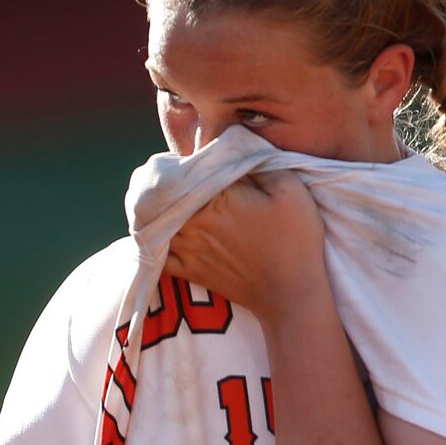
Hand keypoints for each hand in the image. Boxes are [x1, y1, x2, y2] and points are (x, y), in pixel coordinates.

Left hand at [162, 170, 326, 312]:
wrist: (289, 292)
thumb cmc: (295, 238)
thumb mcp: (289, 187)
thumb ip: (257, 164)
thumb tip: (232, 151)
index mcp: (216, 198)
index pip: (186, 170)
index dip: (183, 161)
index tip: (184, 156)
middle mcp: (193, 223)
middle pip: (163, 196)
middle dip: (160, 183)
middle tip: (162, 172)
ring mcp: (186, 249)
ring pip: (153, 223)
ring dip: (152, 210)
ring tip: (155, 199)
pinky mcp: (187, 271)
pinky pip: (155, 254)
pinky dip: (150, 242)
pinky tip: (154, 232)